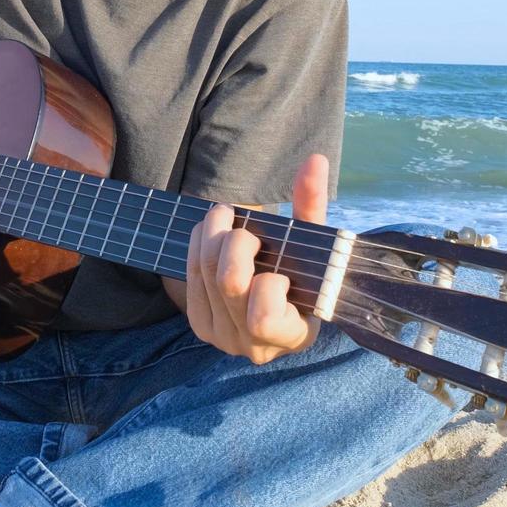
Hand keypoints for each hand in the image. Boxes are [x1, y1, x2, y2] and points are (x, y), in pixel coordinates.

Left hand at [185, 153, 330, 363]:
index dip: (269, 283)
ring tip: (227, 216)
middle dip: (236, 242)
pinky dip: (199, 245)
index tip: (281, 271)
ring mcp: (223, 339)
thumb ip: (311, 206)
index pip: (263, 315)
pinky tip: (211, 233)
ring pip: (206, 273)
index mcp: (292, 335)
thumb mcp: (312, 243)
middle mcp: (255, 346)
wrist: (275, 302)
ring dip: (214, 235)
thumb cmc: (301, 273)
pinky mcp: (201, 327)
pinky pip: (191, 277)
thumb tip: (315, 160)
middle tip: (246, 226)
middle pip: (229, 282)